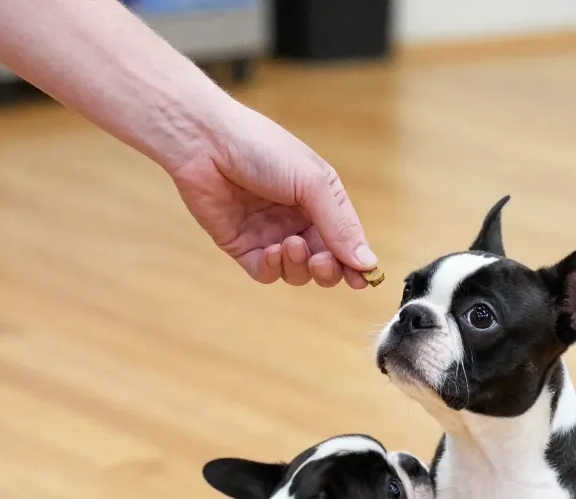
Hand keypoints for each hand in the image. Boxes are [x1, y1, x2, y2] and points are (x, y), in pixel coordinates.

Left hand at [169, 102, 377, 288]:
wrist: (206, 141)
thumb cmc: (261, 148)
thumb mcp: (312, 182)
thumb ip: (339, 225)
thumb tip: (368, 263)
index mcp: (322, 200)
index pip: (347, 241)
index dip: (357, 263)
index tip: (364, 279)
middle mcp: (298, 220)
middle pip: (325, 264)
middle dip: (328, 270)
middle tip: (321, 261)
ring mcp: (271, 234)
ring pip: (296, 273)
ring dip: (299, 267)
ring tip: (291, 245)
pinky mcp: (243, 245)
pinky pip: (266, 272)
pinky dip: (274, 268)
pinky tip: (272, 251)